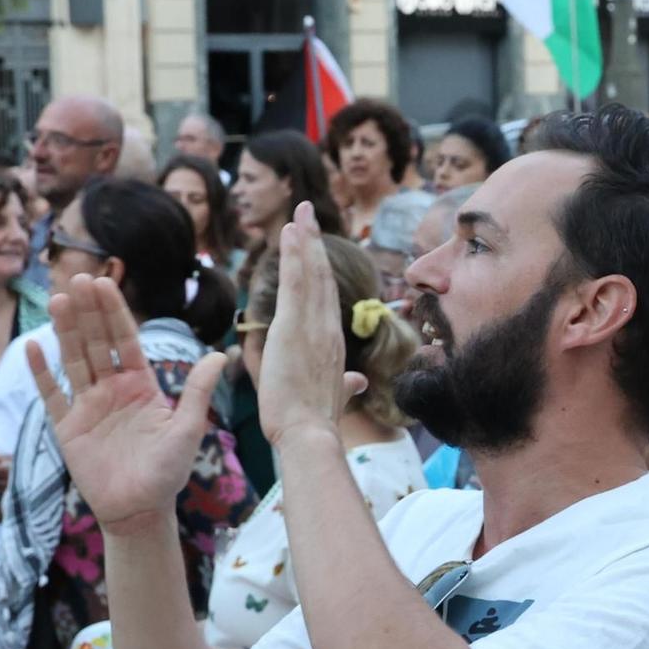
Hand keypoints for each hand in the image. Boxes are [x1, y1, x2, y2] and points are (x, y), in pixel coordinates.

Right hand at [26, 275, 225, 536]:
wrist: (139, 511)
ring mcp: (87, 405)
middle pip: (96, 342)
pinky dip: (41, 372)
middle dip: (88, 311)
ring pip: (73, 359)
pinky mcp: (67, 426)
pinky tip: (33, 346)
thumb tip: (222, 354)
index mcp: (140, 385)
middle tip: (77, 278)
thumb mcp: (188, 429)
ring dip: (65, 330)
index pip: (125, 340)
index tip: (105, 281)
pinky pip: (51, 394)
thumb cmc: (168, 473)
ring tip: (57, 299)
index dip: (114, 312)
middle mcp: (112, 389)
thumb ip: (199, 391)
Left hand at [257, 200, 367, 447]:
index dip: (321, 268)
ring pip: (311, 274)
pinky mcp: (294, 328)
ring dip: (305, 240)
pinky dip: (294, 256)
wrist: (309, 435)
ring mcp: (314, 326)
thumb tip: (357, 382)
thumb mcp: (334, 398)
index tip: (314, 244)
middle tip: (307, 212)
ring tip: (300, 212)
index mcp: (334, 344)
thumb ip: (346, 386)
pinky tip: (291, 233)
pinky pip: (295, 283)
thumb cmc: (316, 422)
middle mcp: (328, 329)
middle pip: (322, 277)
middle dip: (315, 242)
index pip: (327, 298)